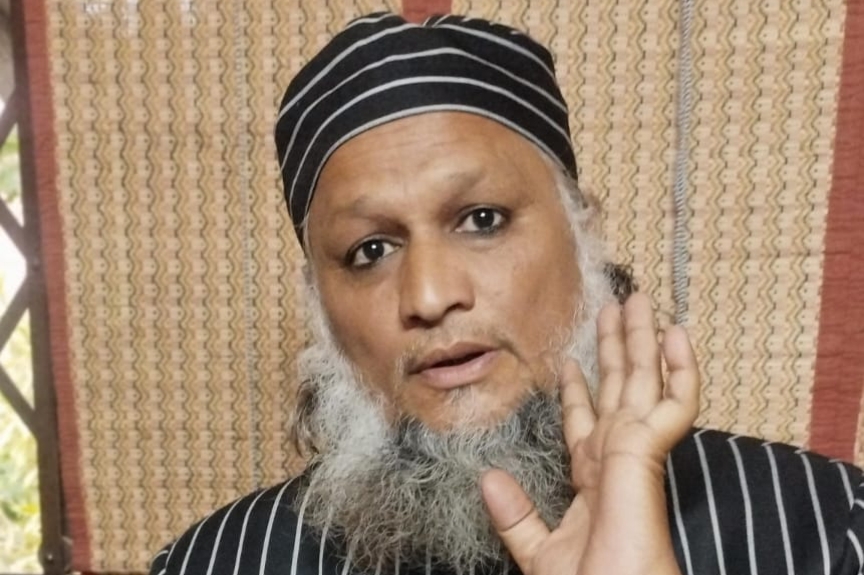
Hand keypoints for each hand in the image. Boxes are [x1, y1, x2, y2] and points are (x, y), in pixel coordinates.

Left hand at [481, 292, 699, 574]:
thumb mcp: (539, 553)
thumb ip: (515, 515)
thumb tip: (487, 478)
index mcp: (592, 481)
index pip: (586, 422)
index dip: (579, 390)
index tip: (570, 361)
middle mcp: (615, 461)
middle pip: (618, 389)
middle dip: (617, 348)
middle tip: (618, 307)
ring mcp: (635, 456)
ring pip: (644, 383)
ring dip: (644, 341)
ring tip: (641, 301)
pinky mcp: (647, 457)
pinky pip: (675, 403)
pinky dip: (680, 368)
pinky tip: (676, 334)